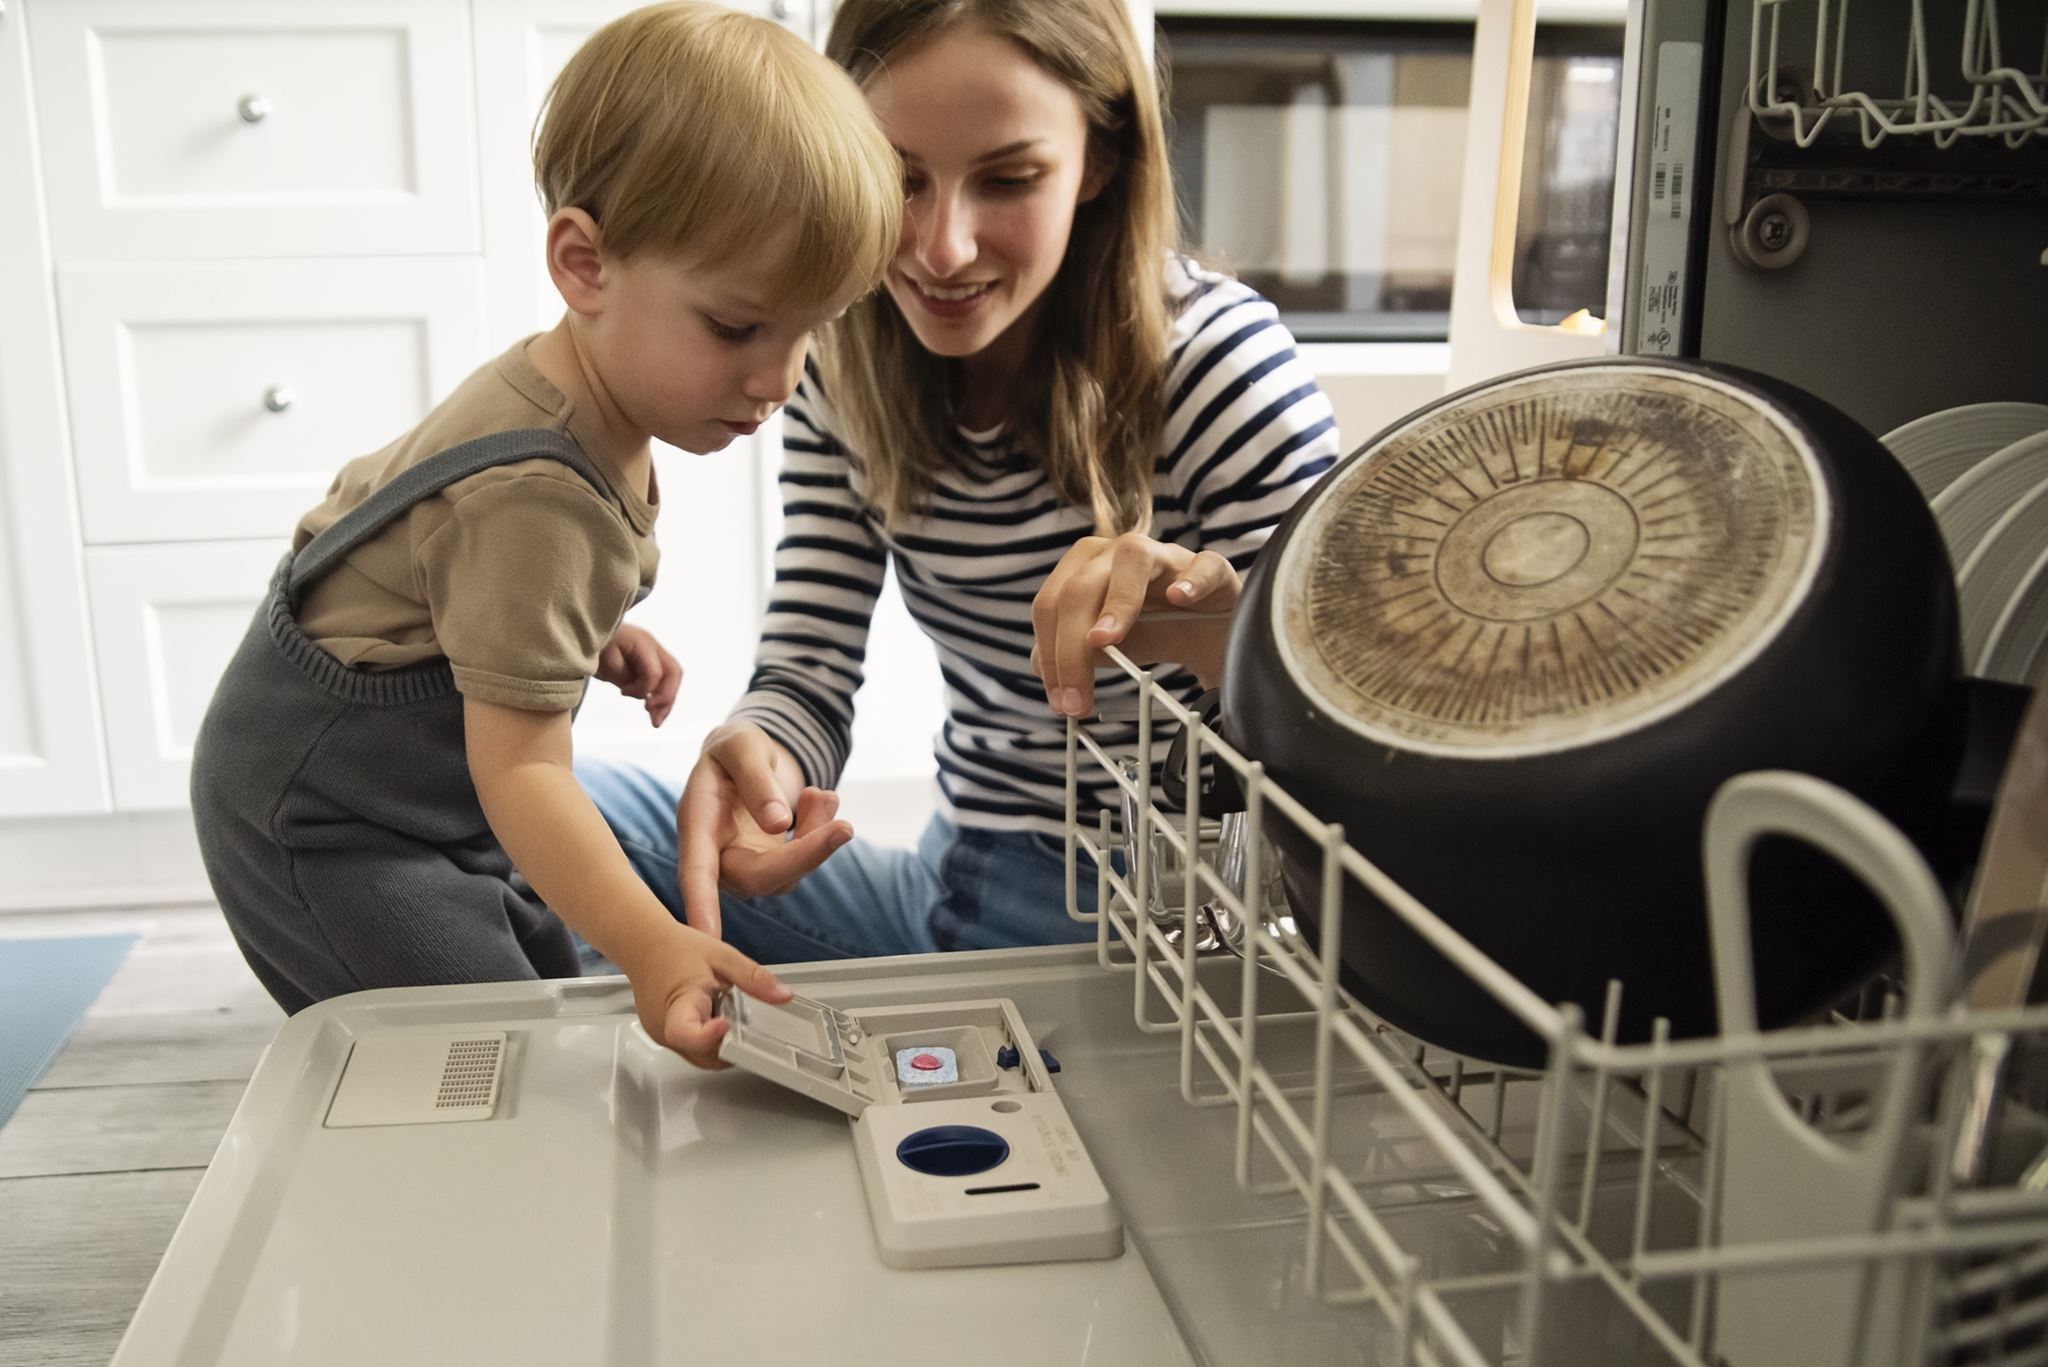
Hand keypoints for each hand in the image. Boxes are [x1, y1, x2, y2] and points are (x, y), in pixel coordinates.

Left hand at [596, 624, 680, 726]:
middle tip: (654, 718)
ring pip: (672, 679)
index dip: (642, 689)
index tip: (623, 692)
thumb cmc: (596, 646)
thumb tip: (643, 693)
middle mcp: (654, 646)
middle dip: (666, 699)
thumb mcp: (605, 662)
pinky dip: (660, 697)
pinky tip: (653, 712)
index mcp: (642, 643)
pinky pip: (664, 681)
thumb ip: (624, 677)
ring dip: (666, 702)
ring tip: (656, 721)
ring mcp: (655, 653)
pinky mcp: (652, 663)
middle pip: (673, 674)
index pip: (655, 672)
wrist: (589, 634)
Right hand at [622, 920, 791, 1067]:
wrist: (644, 944)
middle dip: (731, 1043)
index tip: (728, 1025)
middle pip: (704, 1055)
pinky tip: (711, 1015)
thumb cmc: (675, 948)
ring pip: (700, 1056)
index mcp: (678, 1004)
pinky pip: (692, 1049)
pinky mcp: (664, 1037)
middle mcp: (665, 1029)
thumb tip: (782, 995)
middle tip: (740, 1015)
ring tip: (723, 1009)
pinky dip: (708, 1039)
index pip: (688, 1033)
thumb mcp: (722, 956)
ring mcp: (662, 1036)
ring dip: (720, 1043)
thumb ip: (753, 978)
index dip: (711, 1036)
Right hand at [677, 722, 852, 937]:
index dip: (701, 904)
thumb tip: (779, 825)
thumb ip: (756, 780)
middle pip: (757, 877)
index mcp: (697, 823)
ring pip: (787, 873)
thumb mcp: (743, 746)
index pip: (696, 871)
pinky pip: (803, 859)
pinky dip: (821, 828)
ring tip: (821, 794)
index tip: (708, 936)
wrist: (750, 753)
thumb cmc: (736, 747)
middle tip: (844, 827)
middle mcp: (718, 852)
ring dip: (817, 836)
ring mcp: (747, 861)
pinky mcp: (773, 862)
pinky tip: (818, 797)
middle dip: (805, 856)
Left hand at [1031, 531, 1239, 717]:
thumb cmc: (1156, 630)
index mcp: (1086, 568)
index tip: (1060, 702)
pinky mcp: (1213, 568)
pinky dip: (1191, 580)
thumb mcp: (1108, 647)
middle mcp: (1120, 553)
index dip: (1049, 654)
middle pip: (1081, 587)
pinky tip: (1179, 599)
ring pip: (1132, 559)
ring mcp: (1168, 556)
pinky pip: (1203, 565)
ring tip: (1103, 641)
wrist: (1214, 631)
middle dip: (1071, 649)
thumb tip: (1039, 664)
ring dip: (1115, 603)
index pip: (1051, 604)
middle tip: (1077, 701)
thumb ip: (1070, 652)